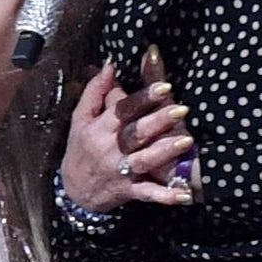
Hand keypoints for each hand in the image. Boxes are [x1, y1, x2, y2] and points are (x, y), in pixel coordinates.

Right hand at [62, 59, 194, 215]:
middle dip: (158, 121)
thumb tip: (109, 64)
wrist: (74, 190)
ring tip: (187, 141)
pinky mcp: (129, 190)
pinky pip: (149, 193)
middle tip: (182, 109)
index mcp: (100, 128)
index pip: (122, 110)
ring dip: (165, 152)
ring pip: (144, 160)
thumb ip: (95, 91)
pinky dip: (166, 196)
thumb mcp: (81, 118)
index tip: (164, 86)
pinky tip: (185, 194)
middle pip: (136, 132)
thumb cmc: (82, 147)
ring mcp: (121, 171)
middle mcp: (110, 149)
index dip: (142, 98)